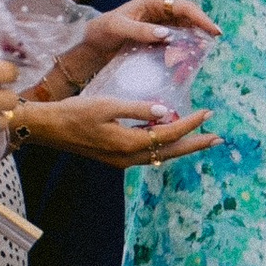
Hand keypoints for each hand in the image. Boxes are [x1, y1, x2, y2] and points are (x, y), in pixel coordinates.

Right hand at [27, 93, 212, 169]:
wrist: (47, 129)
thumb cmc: (74, 113)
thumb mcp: (107, 105)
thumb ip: (138, 108)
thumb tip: (166, 111)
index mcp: (128, 144)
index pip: (169, 134)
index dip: (190, 123)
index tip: (208, 113)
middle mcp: (128, 157)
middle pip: (170, 152)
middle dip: (195, 144)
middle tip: (217, 138)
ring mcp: (121, 160)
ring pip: (160, 156)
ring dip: (181, 147)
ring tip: (200, 139)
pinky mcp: (115, 157)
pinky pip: (147, 154)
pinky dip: (162, 146)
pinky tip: (167, 138)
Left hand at [38, 0, 217, 98]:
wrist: (93, 45)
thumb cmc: (102, 30)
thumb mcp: (117, 27)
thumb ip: (140, 30)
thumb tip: (165, 33)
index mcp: (154, 1)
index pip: (183, 7)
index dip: (201, 18)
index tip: (214, 31)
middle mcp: (162, 11)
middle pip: (189, 20)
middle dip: (200, 34)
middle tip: (207, 50)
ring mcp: (162, 26)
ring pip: (186, 34)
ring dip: (192, 47)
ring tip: (193, 61)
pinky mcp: (160, 40)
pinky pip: (177, 46)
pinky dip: (182, 55)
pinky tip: (182, 66)